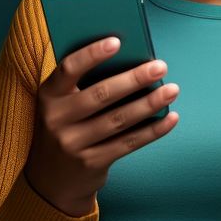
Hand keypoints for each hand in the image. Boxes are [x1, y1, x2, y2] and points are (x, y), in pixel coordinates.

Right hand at [23, 36, 179, 216]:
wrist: (51, 179)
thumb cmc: (64, 125)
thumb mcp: (60, 103)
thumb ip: (82, 83)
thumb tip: (129, 59)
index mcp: (49, 95)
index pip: (68, 68)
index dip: (92, 54)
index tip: (117, 41)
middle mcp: (57, 119)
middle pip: (101, 94)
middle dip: (134, 79)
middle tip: (160, 67)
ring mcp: (73, 144)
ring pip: (118, 119)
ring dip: (149, 103)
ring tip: (172, 90)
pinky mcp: (92, 163)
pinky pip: (128, 143)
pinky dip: (152, 130)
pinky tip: (170, 117)